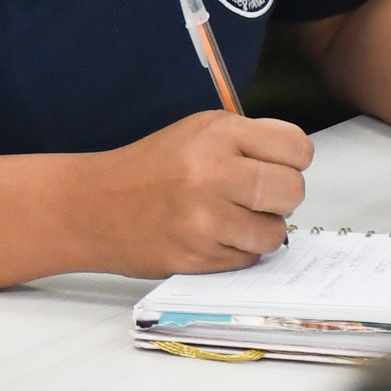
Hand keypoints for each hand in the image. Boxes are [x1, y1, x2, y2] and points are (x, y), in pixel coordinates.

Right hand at [85, 110, 312, 276]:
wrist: (93, 206)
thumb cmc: (148, 169)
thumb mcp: (197, 132)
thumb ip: (248, 143)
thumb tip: (297, 167)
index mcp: (218, 133)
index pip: (297, 148)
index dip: (292, 160)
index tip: (276, 165)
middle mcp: (214, 173)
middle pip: (293, 191)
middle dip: (282, 196)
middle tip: (257, 196)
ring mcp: (206, 219)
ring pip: (276, 232)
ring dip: (262, 229)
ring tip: (233, 218)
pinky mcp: (199, 257)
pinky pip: (249, 258)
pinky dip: (238, 251)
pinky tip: (213, 236)